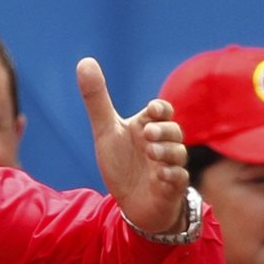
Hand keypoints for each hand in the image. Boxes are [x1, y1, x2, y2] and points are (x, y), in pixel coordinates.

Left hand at [78, 57, 187, 233]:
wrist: (133, 201)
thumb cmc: (122, 162)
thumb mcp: (106, 131)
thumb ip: (97, 99)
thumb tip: (85, 61)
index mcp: (147, 128)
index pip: (161, 111)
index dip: (160, 109)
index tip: (151, 110)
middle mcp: (162, 145)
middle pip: (173, 130)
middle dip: (164, 130)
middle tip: (147, 133)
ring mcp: (169, 166)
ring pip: (178, 154)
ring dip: (167, 152)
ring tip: (152, 152)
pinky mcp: (171, 188)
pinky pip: (178, 180)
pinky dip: (172, 176)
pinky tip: (161, 176)